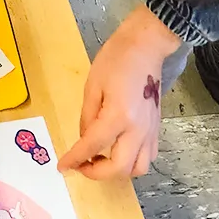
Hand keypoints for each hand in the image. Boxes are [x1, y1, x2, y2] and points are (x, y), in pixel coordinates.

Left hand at [58, 4, 180, 180]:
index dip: (74, 159)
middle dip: (96, 172)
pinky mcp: (156, 128)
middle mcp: (138, 129)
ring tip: (101, 157)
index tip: (62, 166)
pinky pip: (147, 157)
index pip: (93, 146)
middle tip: (81, 163)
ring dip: (117, 170)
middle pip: (119, 167)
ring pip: (137, 168)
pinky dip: (132, 161)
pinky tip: (119, 149)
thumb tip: (84, 139)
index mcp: (118, 116)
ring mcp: (150, 131)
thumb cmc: (116, 59)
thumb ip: (87, 116)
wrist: (145, 46)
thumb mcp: (93, 85)